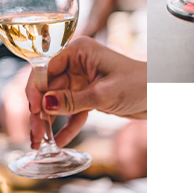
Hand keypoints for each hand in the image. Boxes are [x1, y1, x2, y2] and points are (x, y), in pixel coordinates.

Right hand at [25, 36, 146, 148]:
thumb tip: (45, 104)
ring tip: (41, 142)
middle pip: (48, 86)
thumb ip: (72, 100)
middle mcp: (77, 62)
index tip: (33, 110)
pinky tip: (59, 141)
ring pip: (56, 100)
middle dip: (40, 110)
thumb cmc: (138, 83)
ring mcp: (82, 79)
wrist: (160, 95)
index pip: (46, 67)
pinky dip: (65, 125)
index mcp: (79, 50)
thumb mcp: (102, 93)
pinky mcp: (88, 95)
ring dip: (49, 121)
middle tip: (35, 133)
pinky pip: (71, 110)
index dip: (36, 89)